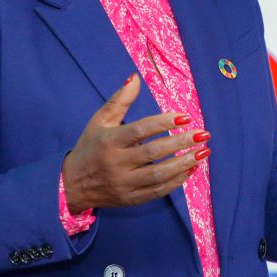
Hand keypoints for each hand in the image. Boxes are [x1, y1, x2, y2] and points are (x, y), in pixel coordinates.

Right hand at [62, 75, 209, 211]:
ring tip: (203, 152)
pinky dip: (176, 182)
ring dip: (184, 164)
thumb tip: (135, 77)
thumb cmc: (90, 147)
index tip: (186, 116)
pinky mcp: (131, 199)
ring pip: (159, 175)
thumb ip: (119, 100)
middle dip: (181, 143)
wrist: (72, 185)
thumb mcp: (99, 121)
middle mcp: (117, 163)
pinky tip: (191, 170)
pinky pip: (158, 191)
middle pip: (153, 153)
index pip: (140, 130)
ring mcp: (124, 183)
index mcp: (109, 141)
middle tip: (203, 134)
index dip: (164, 122)